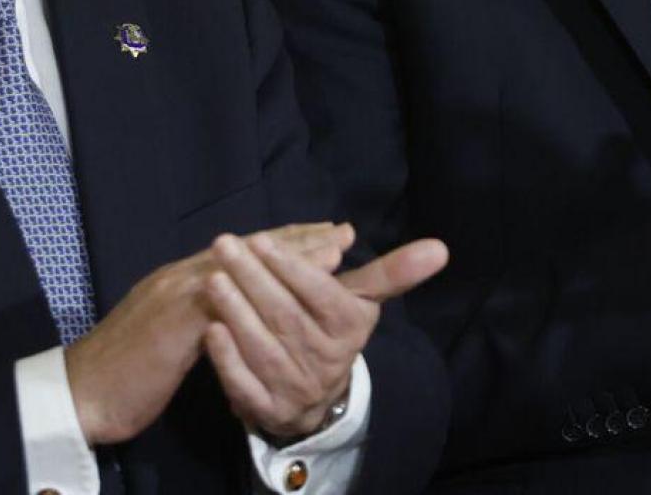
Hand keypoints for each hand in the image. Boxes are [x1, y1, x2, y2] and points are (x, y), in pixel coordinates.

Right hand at [65, 222, 351, 445]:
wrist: (80, 393)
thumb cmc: (125, 370)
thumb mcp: (169, 335)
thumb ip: (200, 315)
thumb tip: (234, 308)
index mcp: (183, 280)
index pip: (242, 252)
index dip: (284, 242)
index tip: (324, 235)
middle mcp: (183, 277)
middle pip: (249, 249)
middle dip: (299, 240)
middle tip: (342, 233)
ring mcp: (177, 295)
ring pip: (243, 265)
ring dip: (290, 257)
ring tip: (331, 252)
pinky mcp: (174, 322)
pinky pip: (224, 302)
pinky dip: (261, 292)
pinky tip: (289, 292)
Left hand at [203, 231, 448, 441]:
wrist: (318, 396)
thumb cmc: (332, 329)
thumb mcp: (361, 300)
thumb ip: (392, 272)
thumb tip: (441, 247)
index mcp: (349, 327)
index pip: (321, 294)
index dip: (293, 267)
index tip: (263, 240)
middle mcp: (326, 359)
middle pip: (285, 315)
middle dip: (252, 278)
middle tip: (224, 244)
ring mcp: (296, 387)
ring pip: (263, 347)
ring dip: (235, 312)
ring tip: (211, 278)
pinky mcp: (268, 409)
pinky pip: (245, 384)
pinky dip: (227, 360)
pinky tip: (210, 331)